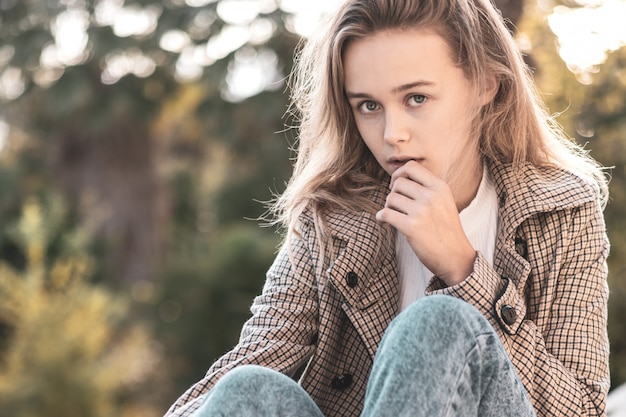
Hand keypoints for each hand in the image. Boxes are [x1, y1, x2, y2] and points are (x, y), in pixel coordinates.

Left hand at [376, 161, 475, 285]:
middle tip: (396, 206)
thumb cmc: (447, 231)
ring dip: (388, 207)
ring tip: (394, 216)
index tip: (396, 185)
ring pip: (390, 198)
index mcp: (440, 187)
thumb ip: (427, 189)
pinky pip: (386, 214)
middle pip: (398, 183)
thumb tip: (399, 177)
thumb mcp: (444, 202)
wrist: (456, 257)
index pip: (411, 167)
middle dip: (393, 194)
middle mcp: (431, 196)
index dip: (398, 173)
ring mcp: (421, 211)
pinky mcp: (411, 227)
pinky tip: (384, 222)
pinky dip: (381, 218)